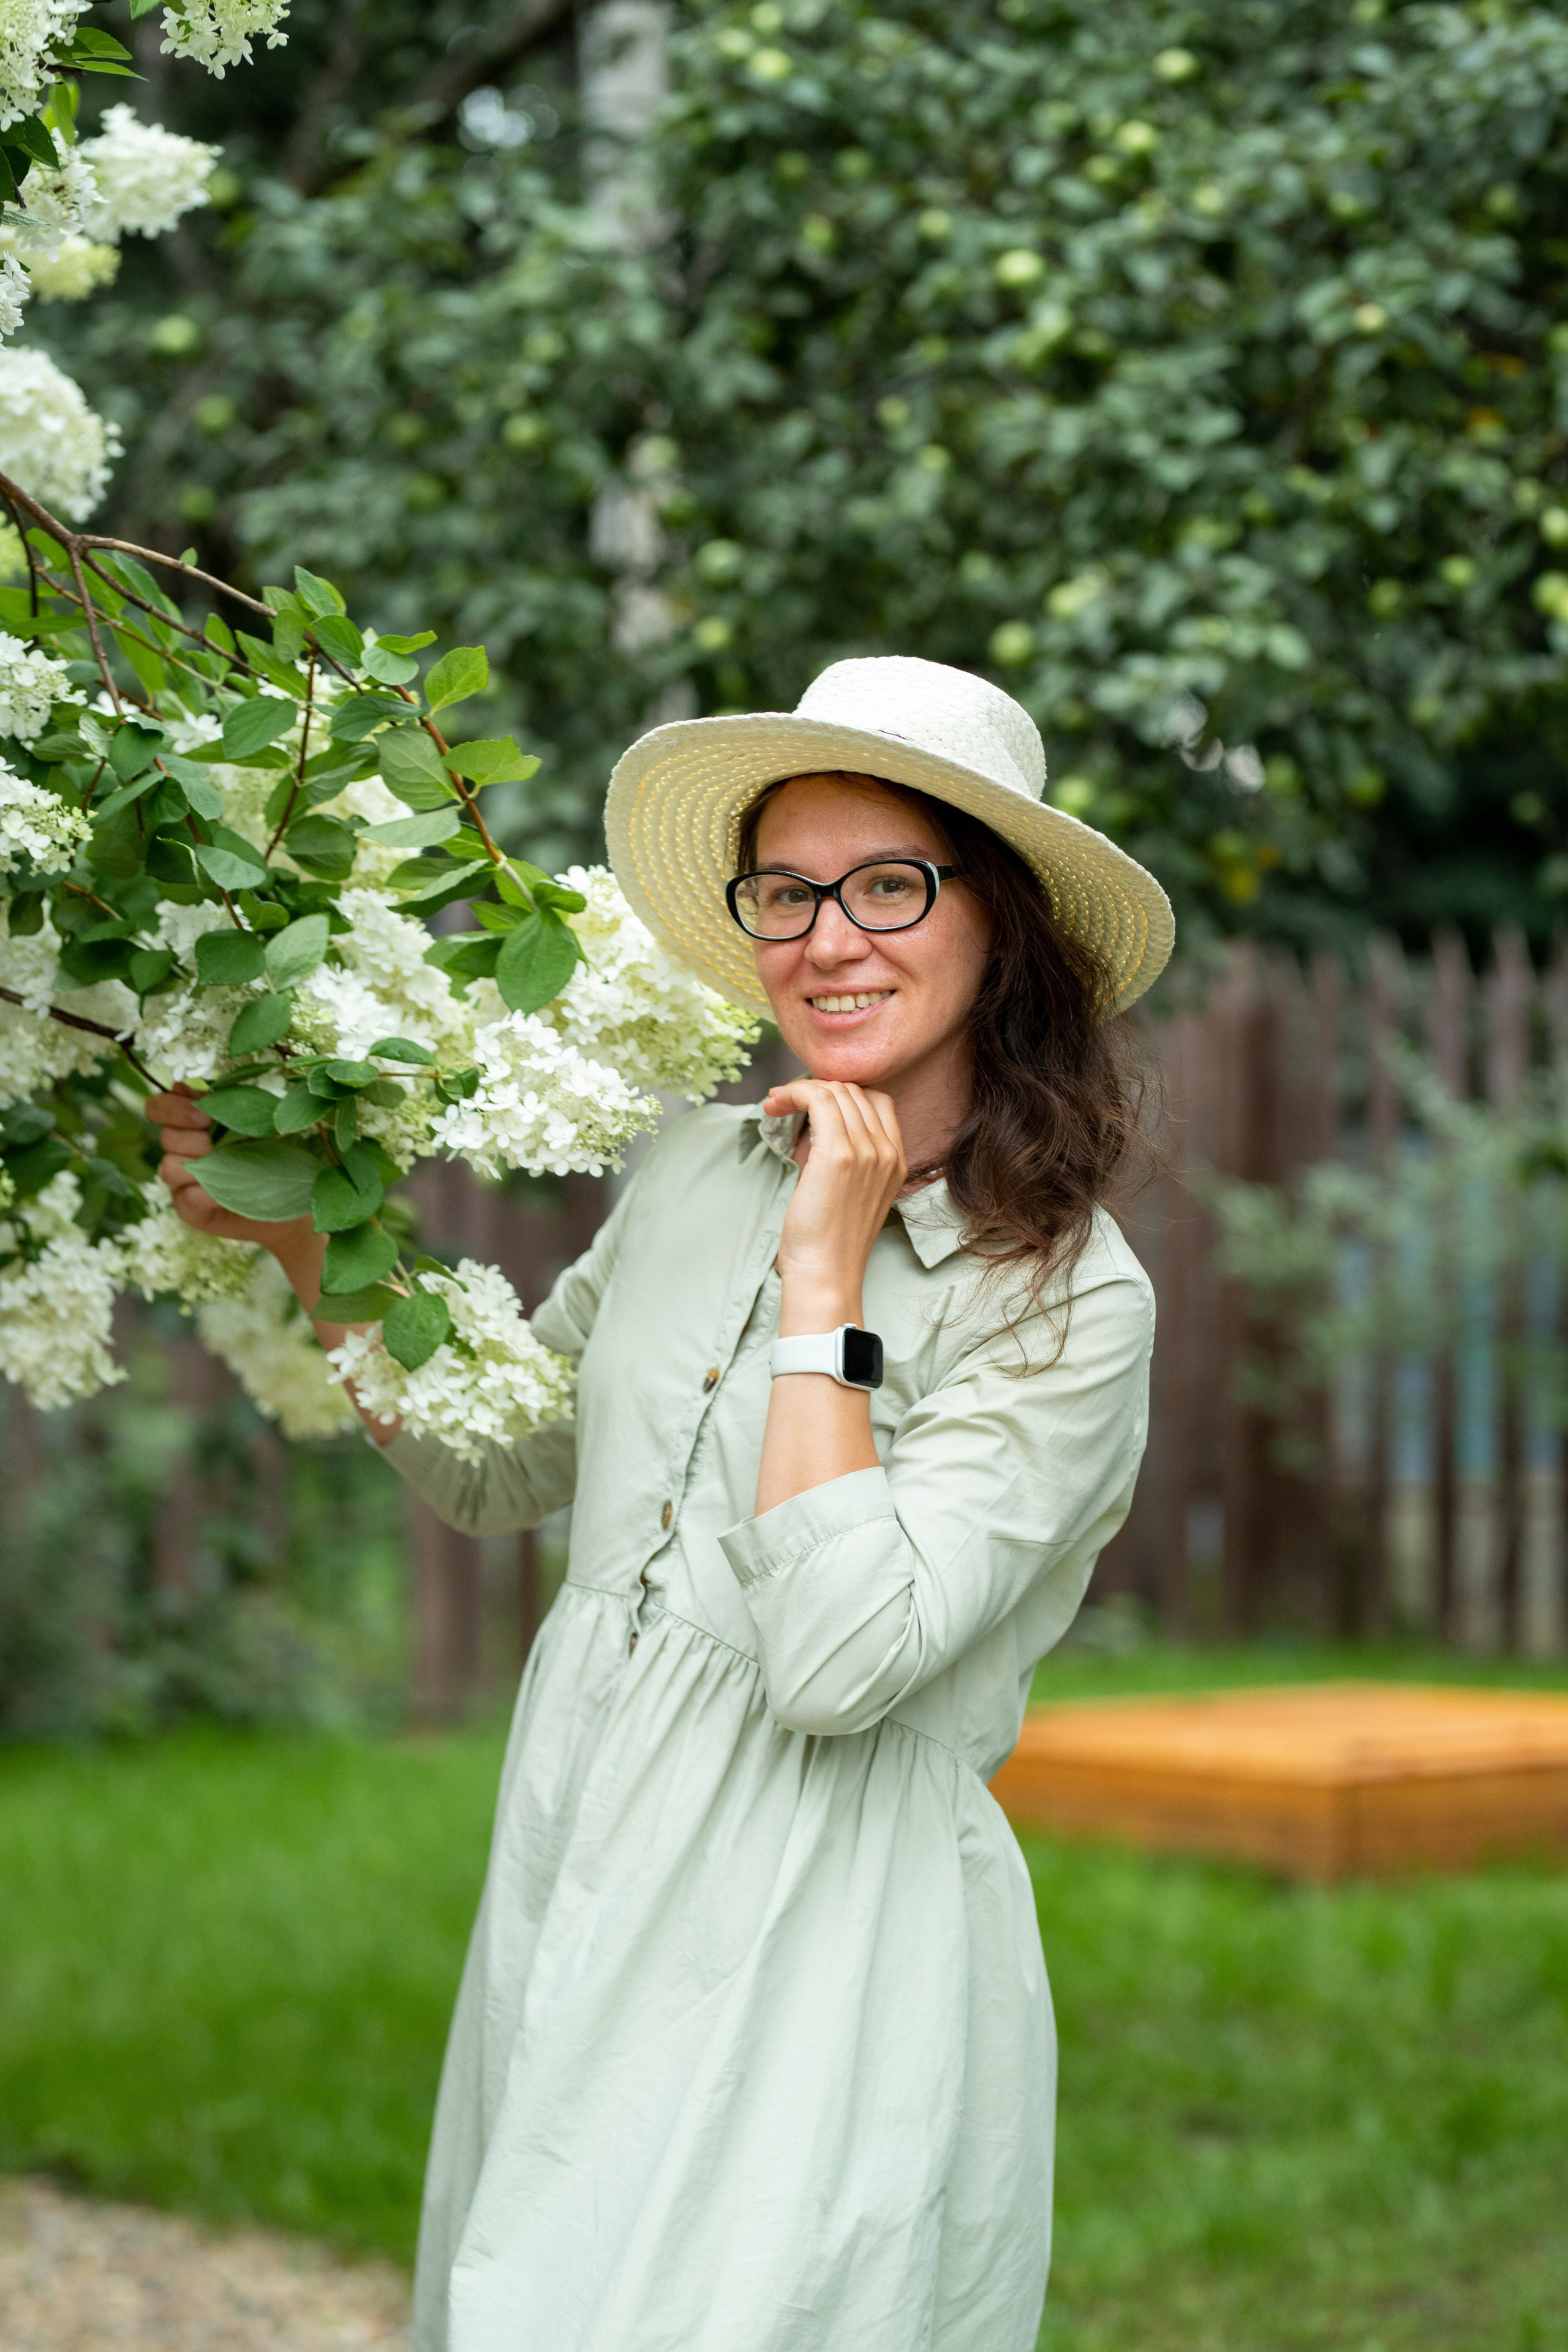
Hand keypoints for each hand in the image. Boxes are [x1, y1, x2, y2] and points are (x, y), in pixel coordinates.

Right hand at [149, 1083, 321, 1290]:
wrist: (294, 1196)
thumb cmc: (275, 1152)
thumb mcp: (256, 1120)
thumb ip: (224, 1101)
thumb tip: (183, 1087)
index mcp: (190, 1123)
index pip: (158, 1107)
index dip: (171, 1108)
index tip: (204, 1115)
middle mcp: (179, 1150)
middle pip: (166, 1137)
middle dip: (196, 1139)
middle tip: (221, 1145)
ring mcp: (181, 1181)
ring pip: (169, 1167)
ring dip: (201, 1165)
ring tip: (230, 1168)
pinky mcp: (189, 1209)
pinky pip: (188, 1197)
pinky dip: (210, 1193)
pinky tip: (229, 1192)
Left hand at [764, 1078, 905, 1332]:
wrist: (825, 1274)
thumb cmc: (828, 1241)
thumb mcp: (848, 1192)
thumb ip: (844, 1157)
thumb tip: (812, 1126)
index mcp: (896, 1160)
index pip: (877, 1100)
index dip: (842, 1092)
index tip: (810, 1103)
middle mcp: (887, 1152)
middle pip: (854, 1091)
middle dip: (815, 1087)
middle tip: (783, 1100)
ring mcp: (866, 1152)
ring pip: (835, 1091)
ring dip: (798, 1089)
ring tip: (774, 1103)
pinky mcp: (838, 1155)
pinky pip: (818, 1099)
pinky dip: (793, 1093)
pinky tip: (774, 1104)